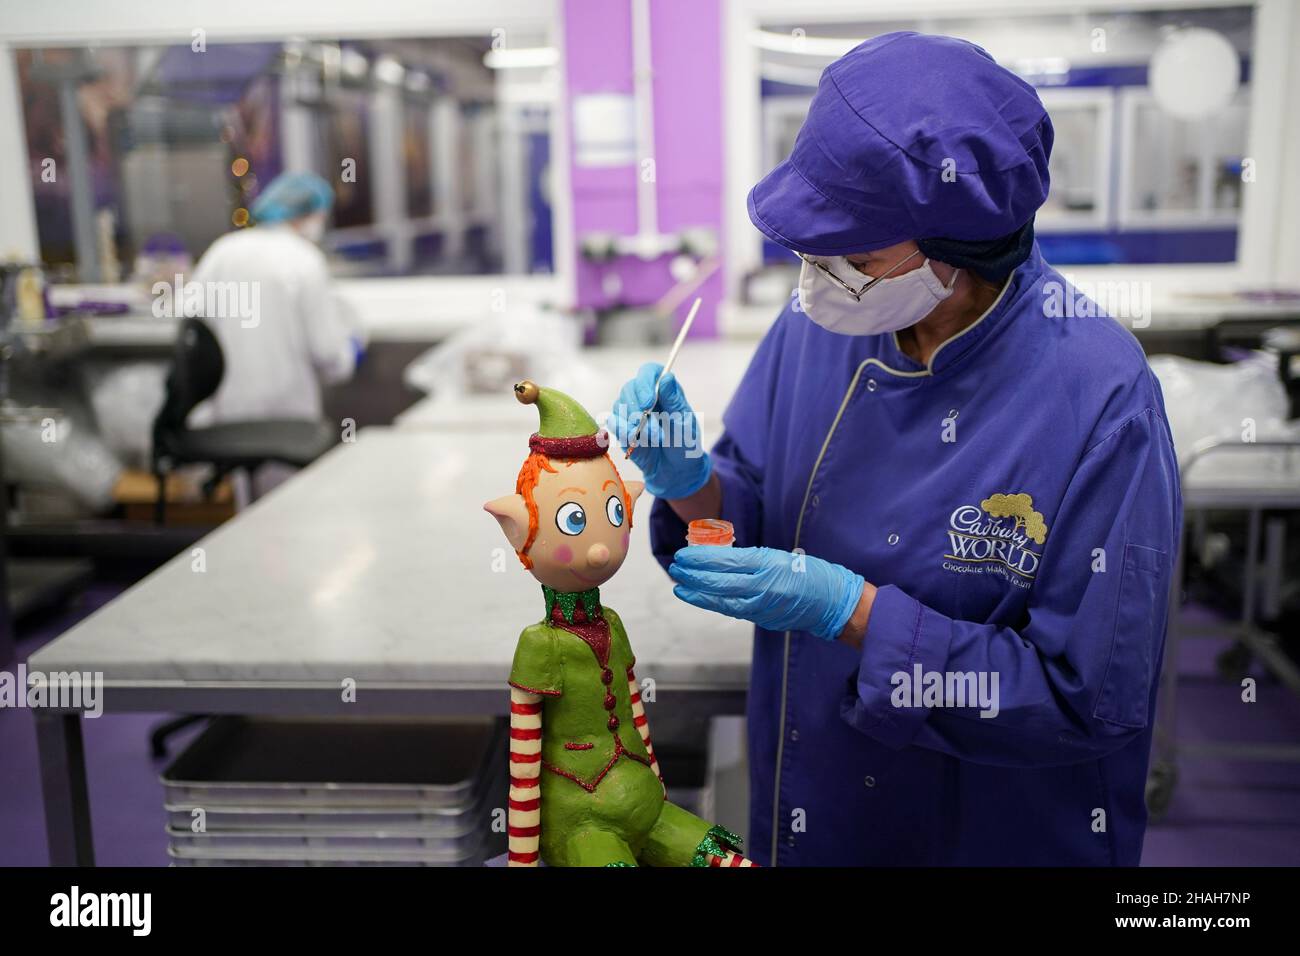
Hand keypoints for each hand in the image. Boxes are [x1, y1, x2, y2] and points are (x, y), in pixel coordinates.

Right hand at [607, 362, 710, 499]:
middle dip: (639, 410)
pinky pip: (613, 422)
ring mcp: (631, 412)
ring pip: (619, 405)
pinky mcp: (622, 428)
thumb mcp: (684, 423)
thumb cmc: (685, 444)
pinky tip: (636, 441)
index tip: (649, 401)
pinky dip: (623, 431)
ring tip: (654, 439)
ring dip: (635, 424)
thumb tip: (666, 377)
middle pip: (629, 388)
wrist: (675, 471)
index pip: (648, 372)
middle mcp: (645, 397)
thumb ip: (674, 400)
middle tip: (654, 430)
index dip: (645, 383)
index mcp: (663, 390)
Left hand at [668, 545, 865, 640]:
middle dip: (693, 576)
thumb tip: (717, 559)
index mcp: (767, 565)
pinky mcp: (762, 618)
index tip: (683, 554)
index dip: (700, 559)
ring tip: (680, 587)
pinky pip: (733, 610)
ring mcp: (762, 606)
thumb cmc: (809, 573)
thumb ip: (749, 559)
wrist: (833, 602)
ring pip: (721, 600)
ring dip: (698, 594)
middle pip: (719, 582)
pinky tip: (702, 598)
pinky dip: (714, 604)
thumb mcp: (779, 556)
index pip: (725, 561)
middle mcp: (762, 587)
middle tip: (676, 567)